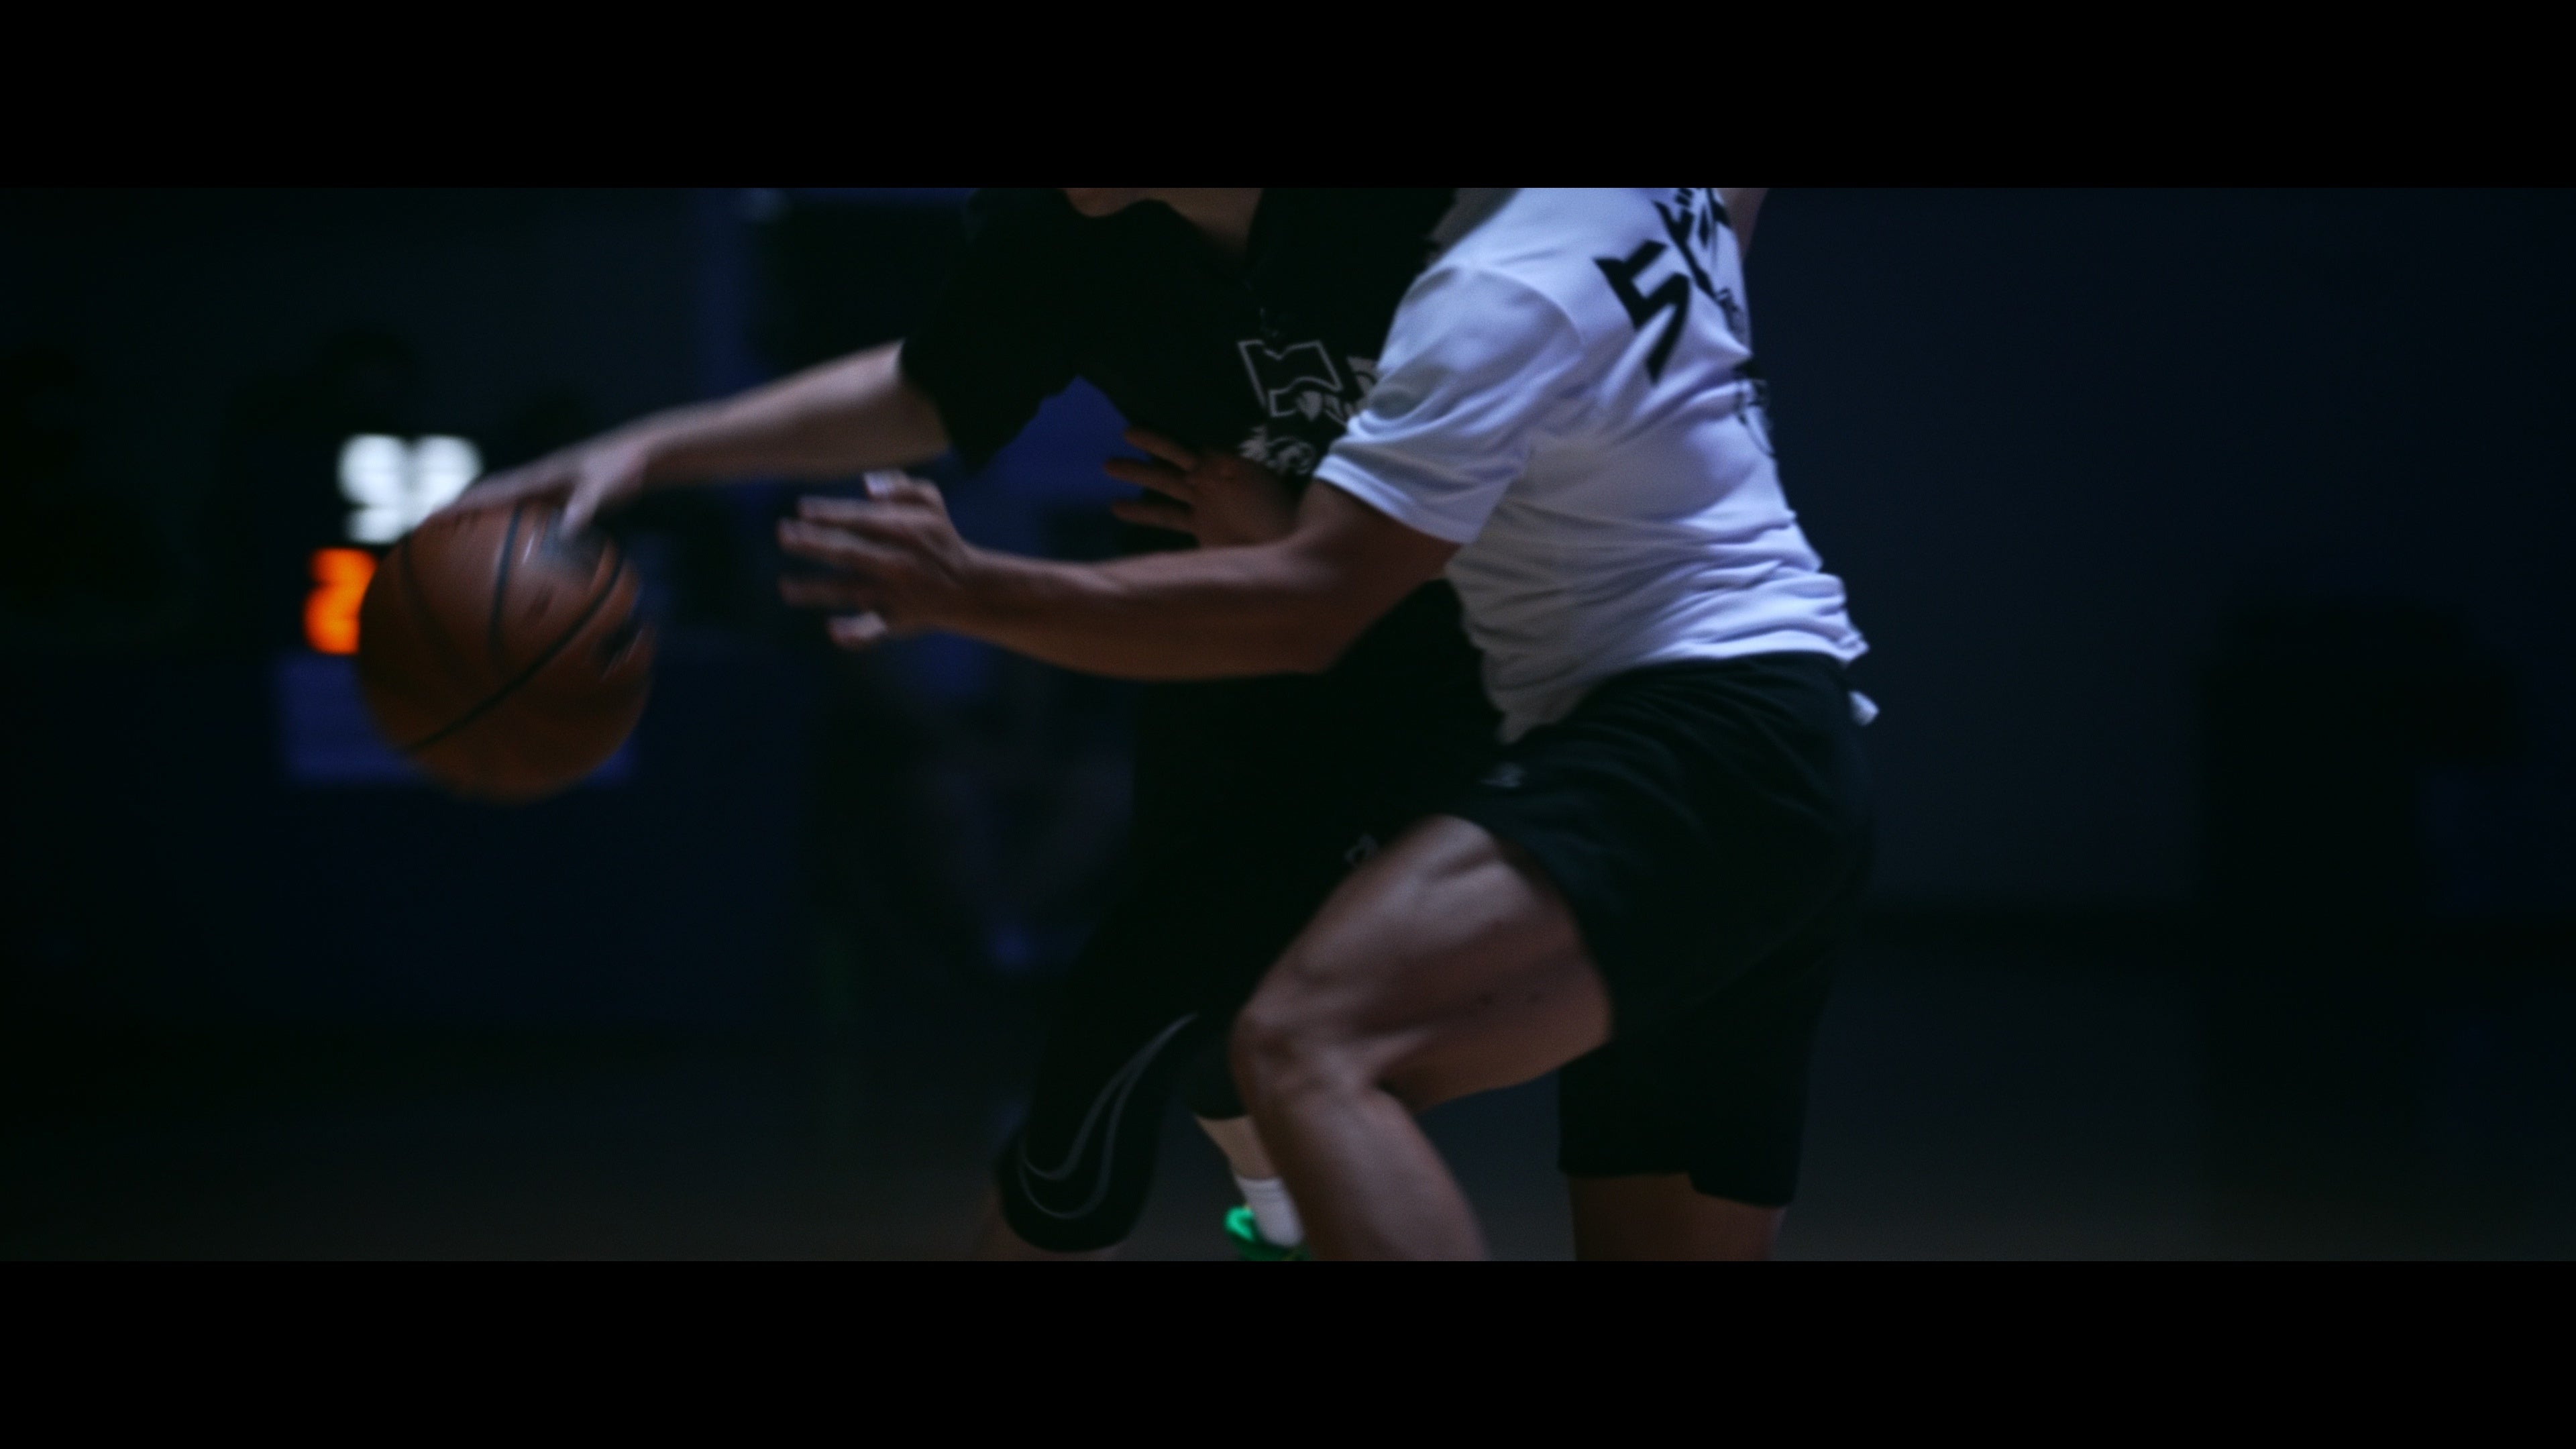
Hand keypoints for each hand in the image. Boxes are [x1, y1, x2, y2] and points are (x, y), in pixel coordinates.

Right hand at [444, 431, 658, 532]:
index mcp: (539, 474)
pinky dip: (515, 525)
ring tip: (459, 536)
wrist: (639, 452)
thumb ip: (585, 505)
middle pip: (490, 494)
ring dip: (484, 516)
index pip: (492, 490)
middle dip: (461, 508)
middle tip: (432, 526)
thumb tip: (566, 531)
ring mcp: (548, 487)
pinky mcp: (561, 496)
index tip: (435, 515)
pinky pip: (530, 513)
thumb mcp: (604, 486)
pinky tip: (514, 545)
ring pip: (507, 503)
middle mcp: (537, 479)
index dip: (463, 503)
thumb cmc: (622, 466)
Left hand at [777, 472, 982, 649]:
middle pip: (848, 551)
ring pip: (849, 591)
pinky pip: (874, 629)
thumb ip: (901, 487)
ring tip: (786, 587)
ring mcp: (893, 592)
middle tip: (784, 535)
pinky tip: (834, 631)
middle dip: (814, 543)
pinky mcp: (895, 620)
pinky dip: (855, 633)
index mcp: (901, 530)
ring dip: (816, 589)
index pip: (858, 519)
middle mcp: (894, 561)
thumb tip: (866, 487)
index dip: (829, 513)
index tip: (802, 509)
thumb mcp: (931, 503)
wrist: (967, 588)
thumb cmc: (940, 539)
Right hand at [1104, 428, 1297, 547]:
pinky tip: (1117, 507)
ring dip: (1138, 475)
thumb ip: (1234, 472)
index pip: (1190, 448)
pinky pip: (1166, 517)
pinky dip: (1141, 513)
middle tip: (1123, 436)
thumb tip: (1211, 457)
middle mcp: (1212, 481)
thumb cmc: (1280, 517)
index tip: (1136, 431)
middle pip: (1173, 460)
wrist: (1289, 551)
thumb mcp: (1260, 488)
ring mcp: (1205, 503)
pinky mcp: (1202, 528)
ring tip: (1107, 465)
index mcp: (1226, 467)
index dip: (1165, 441)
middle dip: (1148, 449)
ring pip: (1164, 484)